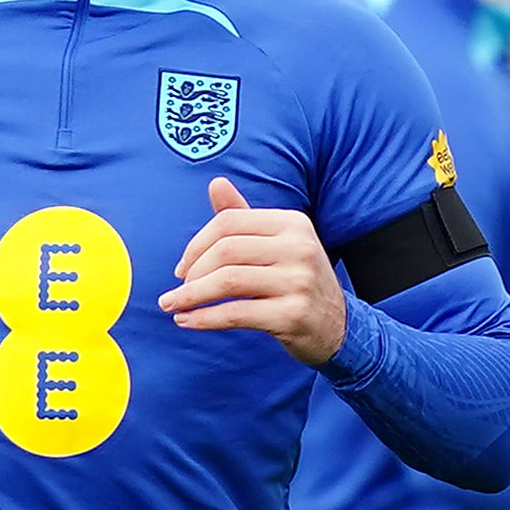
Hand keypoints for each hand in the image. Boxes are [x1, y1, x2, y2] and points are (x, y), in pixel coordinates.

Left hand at [158, 175, 346, 364]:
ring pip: (227, 281)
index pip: (228, 222)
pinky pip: (235, 313)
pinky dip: (203, 318)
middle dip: (192, 272)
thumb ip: (244, 217)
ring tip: (172, 306)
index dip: (196, 244)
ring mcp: (299, 281)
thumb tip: (215, 183)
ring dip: (190, 295)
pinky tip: (186, 321)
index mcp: (293, 223)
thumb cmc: (296, 281)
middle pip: (225, 250)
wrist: (337, 325)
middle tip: (178, 291)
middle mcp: (300, 247)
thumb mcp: (277, 243)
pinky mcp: (293, 314)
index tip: (182, 268)